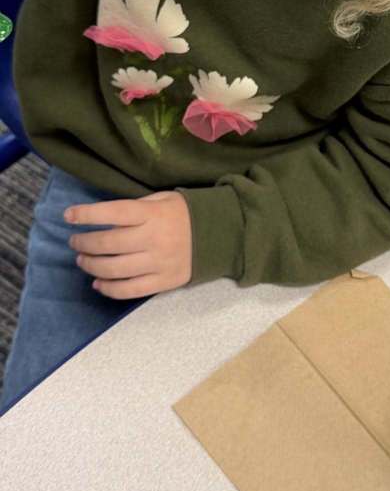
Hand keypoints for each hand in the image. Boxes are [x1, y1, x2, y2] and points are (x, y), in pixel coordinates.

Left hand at [66, 191, 192, 298]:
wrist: (219, 235)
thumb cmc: (184, 214)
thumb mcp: (162, 200)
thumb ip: (135, 208)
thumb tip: (103, 221)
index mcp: (153, 214)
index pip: (114, 213)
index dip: (88, 214)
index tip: (68, 216)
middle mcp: (154, 238)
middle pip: (108, 243)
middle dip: (84, 243)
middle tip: (75, 242)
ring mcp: (159, 263)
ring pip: (114, 269)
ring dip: (91, 265)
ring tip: (83, 260)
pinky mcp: (164, 282)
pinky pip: (129, 290)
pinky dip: (108, 288)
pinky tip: (98, 283)